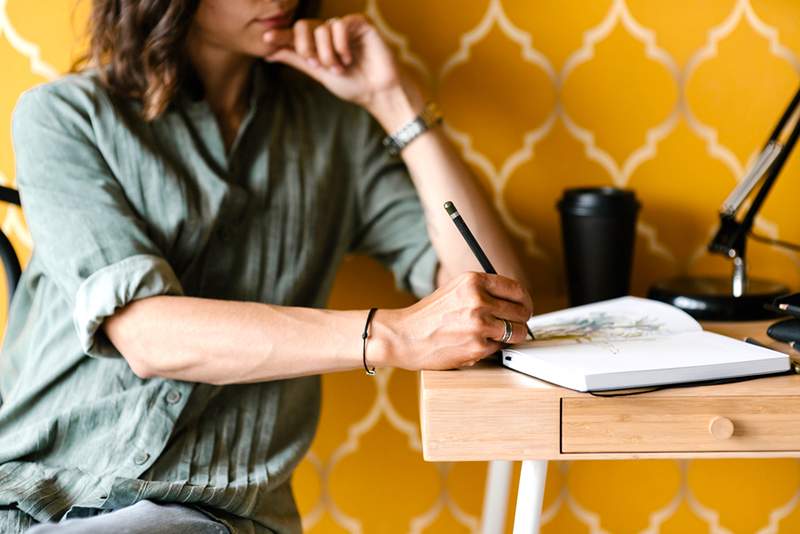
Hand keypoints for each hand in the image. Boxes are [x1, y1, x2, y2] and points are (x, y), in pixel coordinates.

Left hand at [262, 14, 423, 130]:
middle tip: (318, 66)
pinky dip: (340, 44)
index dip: (281, 36)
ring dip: (327, 52)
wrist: (378, 92)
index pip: (296, 34)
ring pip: (322, 28)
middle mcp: (330, 33)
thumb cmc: (353, 85)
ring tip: (340, 68)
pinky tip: (348, 58)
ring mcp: (345, 27)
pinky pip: (340, 25)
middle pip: (304, 26)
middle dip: (307, 48)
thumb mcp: (319, 74)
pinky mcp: (361, 24)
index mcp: (320, 43)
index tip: (266, 40)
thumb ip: (296, 60)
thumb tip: (268, 54)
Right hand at [374, 272, 533, 370]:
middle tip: (509, 325)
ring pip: (516, 332)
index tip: (524, 308)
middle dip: (518, 320)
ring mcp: (479, 324)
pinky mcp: (478, 346)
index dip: (524, 301)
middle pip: (521, 311)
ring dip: (509, 336)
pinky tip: (474, 344)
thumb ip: (483, 291)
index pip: (516, 289)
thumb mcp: (455, 290)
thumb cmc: (428, 316)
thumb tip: (514, 301)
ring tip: (493, 336)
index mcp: (474, 281)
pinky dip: (491, 348)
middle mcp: (478, 300)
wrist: (404, 336)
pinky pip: (499, 348)